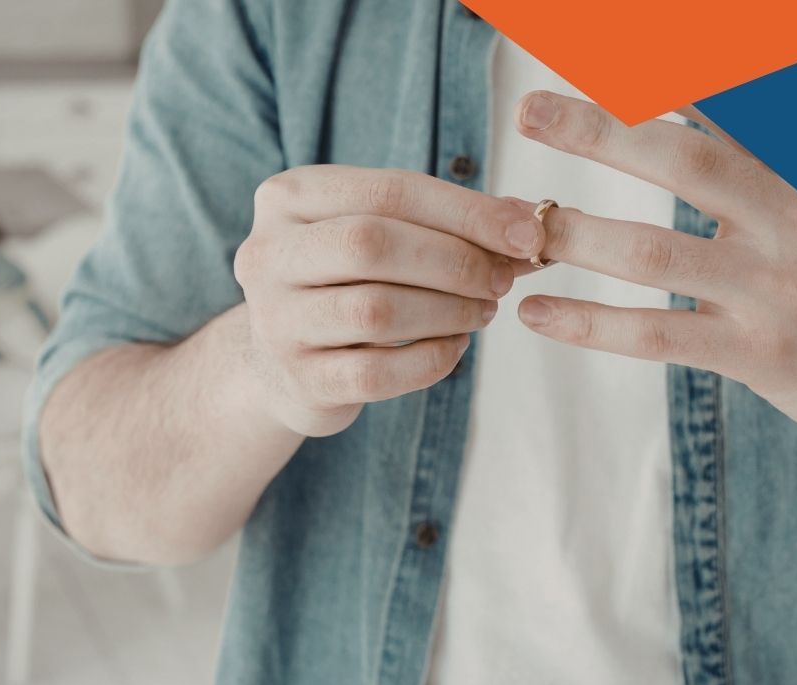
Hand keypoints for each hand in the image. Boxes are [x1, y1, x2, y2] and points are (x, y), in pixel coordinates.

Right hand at [234, 165, 543, 436]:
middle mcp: (266, 254)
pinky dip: (432, 360)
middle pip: (373, 244)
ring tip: (483, 310)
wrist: (279, 363)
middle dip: (455, 261)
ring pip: (376, 310)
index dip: (467, 211)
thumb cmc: (344, 281)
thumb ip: (446, 221)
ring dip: (449, 311)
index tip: (527, 232)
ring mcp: (276, 321)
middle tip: (504, 278)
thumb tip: (529, 221)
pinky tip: (454, 348)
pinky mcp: (299, 380)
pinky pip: (378, 372)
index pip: (388, 191)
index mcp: (287, 197)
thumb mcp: (380, 233)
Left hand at [511, 91, 796, 471]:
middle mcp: (793, 223)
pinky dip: (589, 324)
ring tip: (518, 224)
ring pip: (656, 253)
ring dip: (576, 235)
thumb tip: (687, 124)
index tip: (601, 49)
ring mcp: (777, 291)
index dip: (665, 75)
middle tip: (530, 111)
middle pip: (683, 161)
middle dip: (599, 131)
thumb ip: (754, 178)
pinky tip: (536, 314)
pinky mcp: (762, 355)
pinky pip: (658, 334)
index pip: (723, 114)